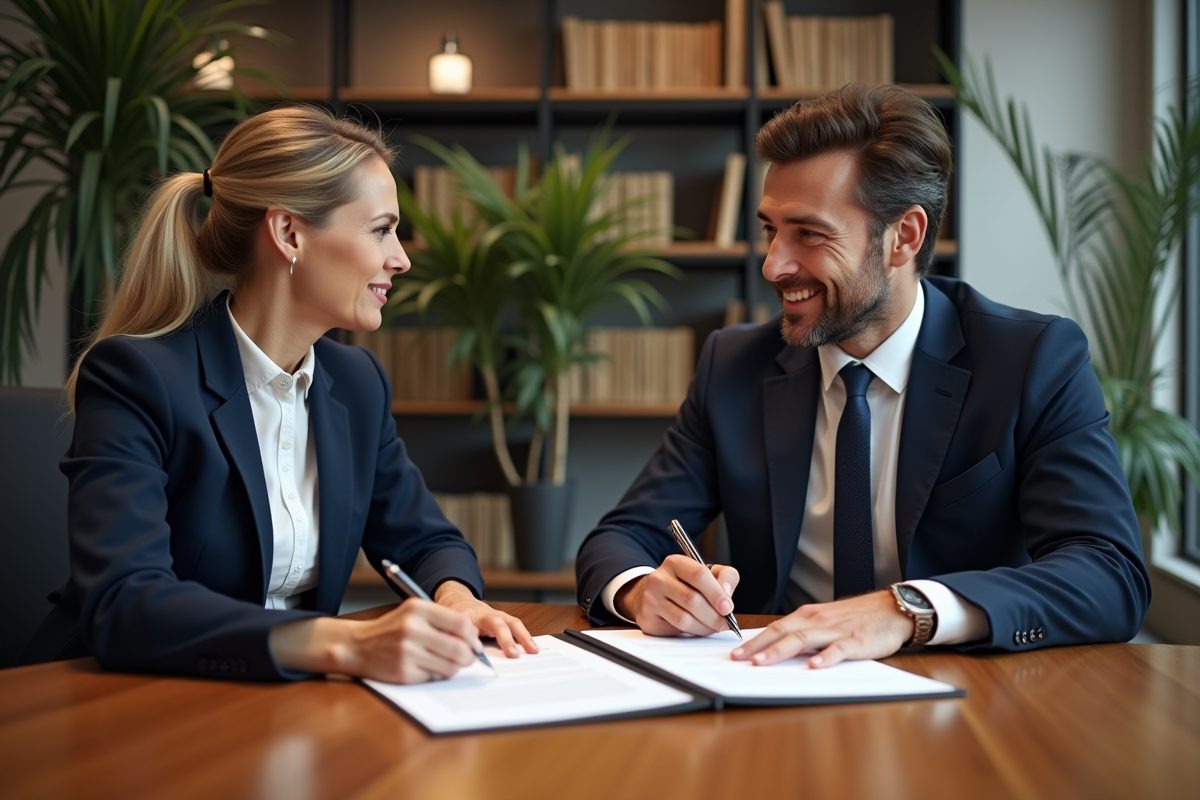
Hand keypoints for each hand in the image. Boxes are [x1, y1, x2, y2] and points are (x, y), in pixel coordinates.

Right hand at [269, 599, 483, 682]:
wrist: (356, 645)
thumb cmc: (391, 629)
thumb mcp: (413, 612)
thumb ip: (442, 619)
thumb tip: (473, 633)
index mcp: (418, 609)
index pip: (461, 624)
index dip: (473, 637)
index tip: (474, 643)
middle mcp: (412, 629)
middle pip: (459, 649)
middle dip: (469, 657)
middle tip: (468, 658)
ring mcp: (407, 652)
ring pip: (450, 666)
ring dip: (455, 668)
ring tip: (447, 662)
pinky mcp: (403, 673)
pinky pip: (434, 677)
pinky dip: (437, 674)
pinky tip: (427, 667)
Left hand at [434, 581, 538, 657]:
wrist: (458, 600)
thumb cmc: (453, 613)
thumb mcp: (447, 622)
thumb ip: (453, 633)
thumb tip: (459, 645)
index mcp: (475, 615)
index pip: (487, 624)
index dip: (493, 637)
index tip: (493, 648)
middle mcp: (490, 614)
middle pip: (503, 623)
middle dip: (510, 639)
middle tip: (514, 655)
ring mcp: (499, 616)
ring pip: (514, 624)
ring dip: (525, 637)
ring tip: (534, 650)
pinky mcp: (504, 622)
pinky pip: (516, 628)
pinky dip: (525, 637)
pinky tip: (532, 648)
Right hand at [614, 555, 739, 635]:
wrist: (659, 595)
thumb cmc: (689, 585)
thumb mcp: (710, 573)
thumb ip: (726, 576)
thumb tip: (726, 592)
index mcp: (675, 562)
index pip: (698, 574)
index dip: (716, 593)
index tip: (728, 608)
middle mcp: (659, 578)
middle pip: (692, 599)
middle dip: (714, 615)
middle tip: (725, 623)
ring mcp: (650, 598)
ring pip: (684, 618)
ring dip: (705, 626)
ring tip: (714, 627)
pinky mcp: (647, 617)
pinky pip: (675, 628)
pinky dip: (693, 631)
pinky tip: (700, 628)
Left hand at [730, 590, 913, 667]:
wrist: (892, 609)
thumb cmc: (857, 618)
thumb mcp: (825, 621)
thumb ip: (804, 634)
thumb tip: (777, 649)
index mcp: (808, 616)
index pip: (775, 628)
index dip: (754, 641)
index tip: (735, 653)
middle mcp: (817, 620)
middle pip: (783, 633)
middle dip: (758, 646)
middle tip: (738, 659)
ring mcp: (836, 630)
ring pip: (803, 640)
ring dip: (781, 651)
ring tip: (763, 662)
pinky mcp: (856, 641)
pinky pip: (839, 649)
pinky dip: (825, 657)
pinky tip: (814, 666)